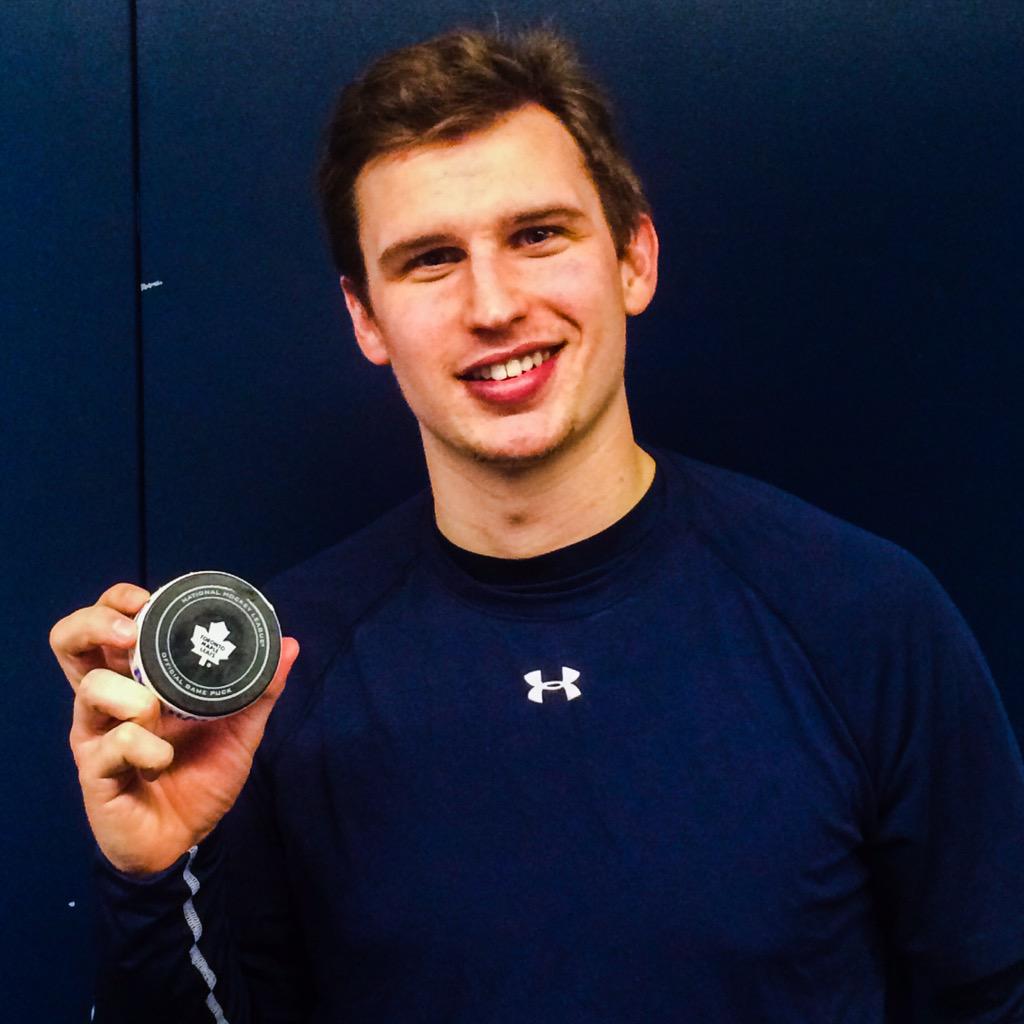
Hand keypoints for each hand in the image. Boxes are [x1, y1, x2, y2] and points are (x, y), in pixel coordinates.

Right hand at [51, 583, 298, 874]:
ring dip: (133, 696)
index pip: (108, 625)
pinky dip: (146, 749)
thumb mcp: (240, 729)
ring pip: (91, 688)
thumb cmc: (201, 777)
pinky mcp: (94, 771)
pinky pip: (115, 744)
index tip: (147, 598)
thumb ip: (261, 689)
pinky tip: (162, 763)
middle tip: (132, 632)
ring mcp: (96, 734)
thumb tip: (290, 644)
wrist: (186, 840)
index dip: (117, 603)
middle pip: (69, 641)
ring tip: (158, 716)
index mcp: (136, 679)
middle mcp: (107, 700)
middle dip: (97, 624)